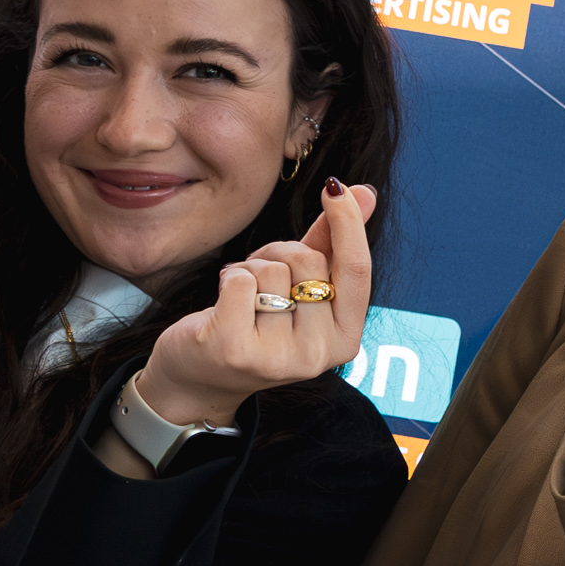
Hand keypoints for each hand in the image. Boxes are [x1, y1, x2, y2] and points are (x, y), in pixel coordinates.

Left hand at [137, 181, 379, 430]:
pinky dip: (229, 277)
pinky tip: (224, 303)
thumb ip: (333, 243)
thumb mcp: (300, 286)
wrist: (199, 378)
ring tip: (243, 296)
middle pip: (309, 261)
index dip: (348, 224)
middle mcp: (317, 356)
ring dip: (251, 269)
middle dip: (281, 253)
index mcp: (344, 340)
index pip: (357, 270)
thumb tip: (366, 192)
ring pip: (271, 269)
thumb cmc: (256, 324)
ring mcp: (277, 358)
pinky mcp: (235, 350)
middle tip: (263, 278)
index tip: (336, 187)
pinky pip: (240, 280)